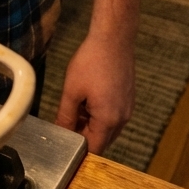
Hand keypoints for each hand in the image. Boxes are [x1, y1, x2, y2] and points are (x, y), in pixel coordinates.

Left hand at [54, 31, 134, 153]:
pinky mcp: (128, 100)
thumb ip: (65, 116)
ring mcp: (127, 109)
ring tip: (74, 108)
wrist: (113, 39)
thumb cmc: (91, 62)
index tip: (63, 141)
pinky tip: (87, 100)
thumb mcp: (72, 90)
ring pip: (107, 129)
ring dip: (91, 125)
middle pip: (102, 140)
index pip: (94, 148)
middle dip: (83, 136)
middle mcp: (122, 119)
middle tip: (64, 123)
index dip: (77, 148)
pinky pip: (113, 117)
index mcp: (109, 120)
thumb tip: (60, 132)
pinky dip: (100, 115)